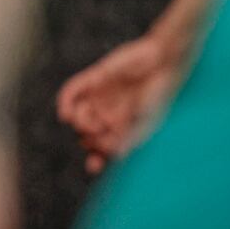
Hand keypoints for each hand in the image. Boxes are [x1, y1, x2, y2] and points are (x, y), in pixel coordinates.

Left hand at [57, 33, 179, 174]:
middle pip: (88, 134)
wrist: (163, 62)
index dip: (97, 158)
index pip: (105, 147)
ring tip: (86, 124)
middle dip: (91, 139)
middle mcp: (110, 113)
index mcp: (124, 127)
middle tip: (101, 135)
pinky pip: (73, 90)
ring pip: (78, 115)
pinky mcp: (94, 78)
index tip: (93, 166)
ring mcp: (101, 96)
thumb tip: (113, 155)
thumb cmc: (160, 95)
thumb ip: (128, 137)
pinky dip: (65, 102)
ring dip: (80, 122)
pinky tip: (65, 114)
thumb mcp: (147, 120)